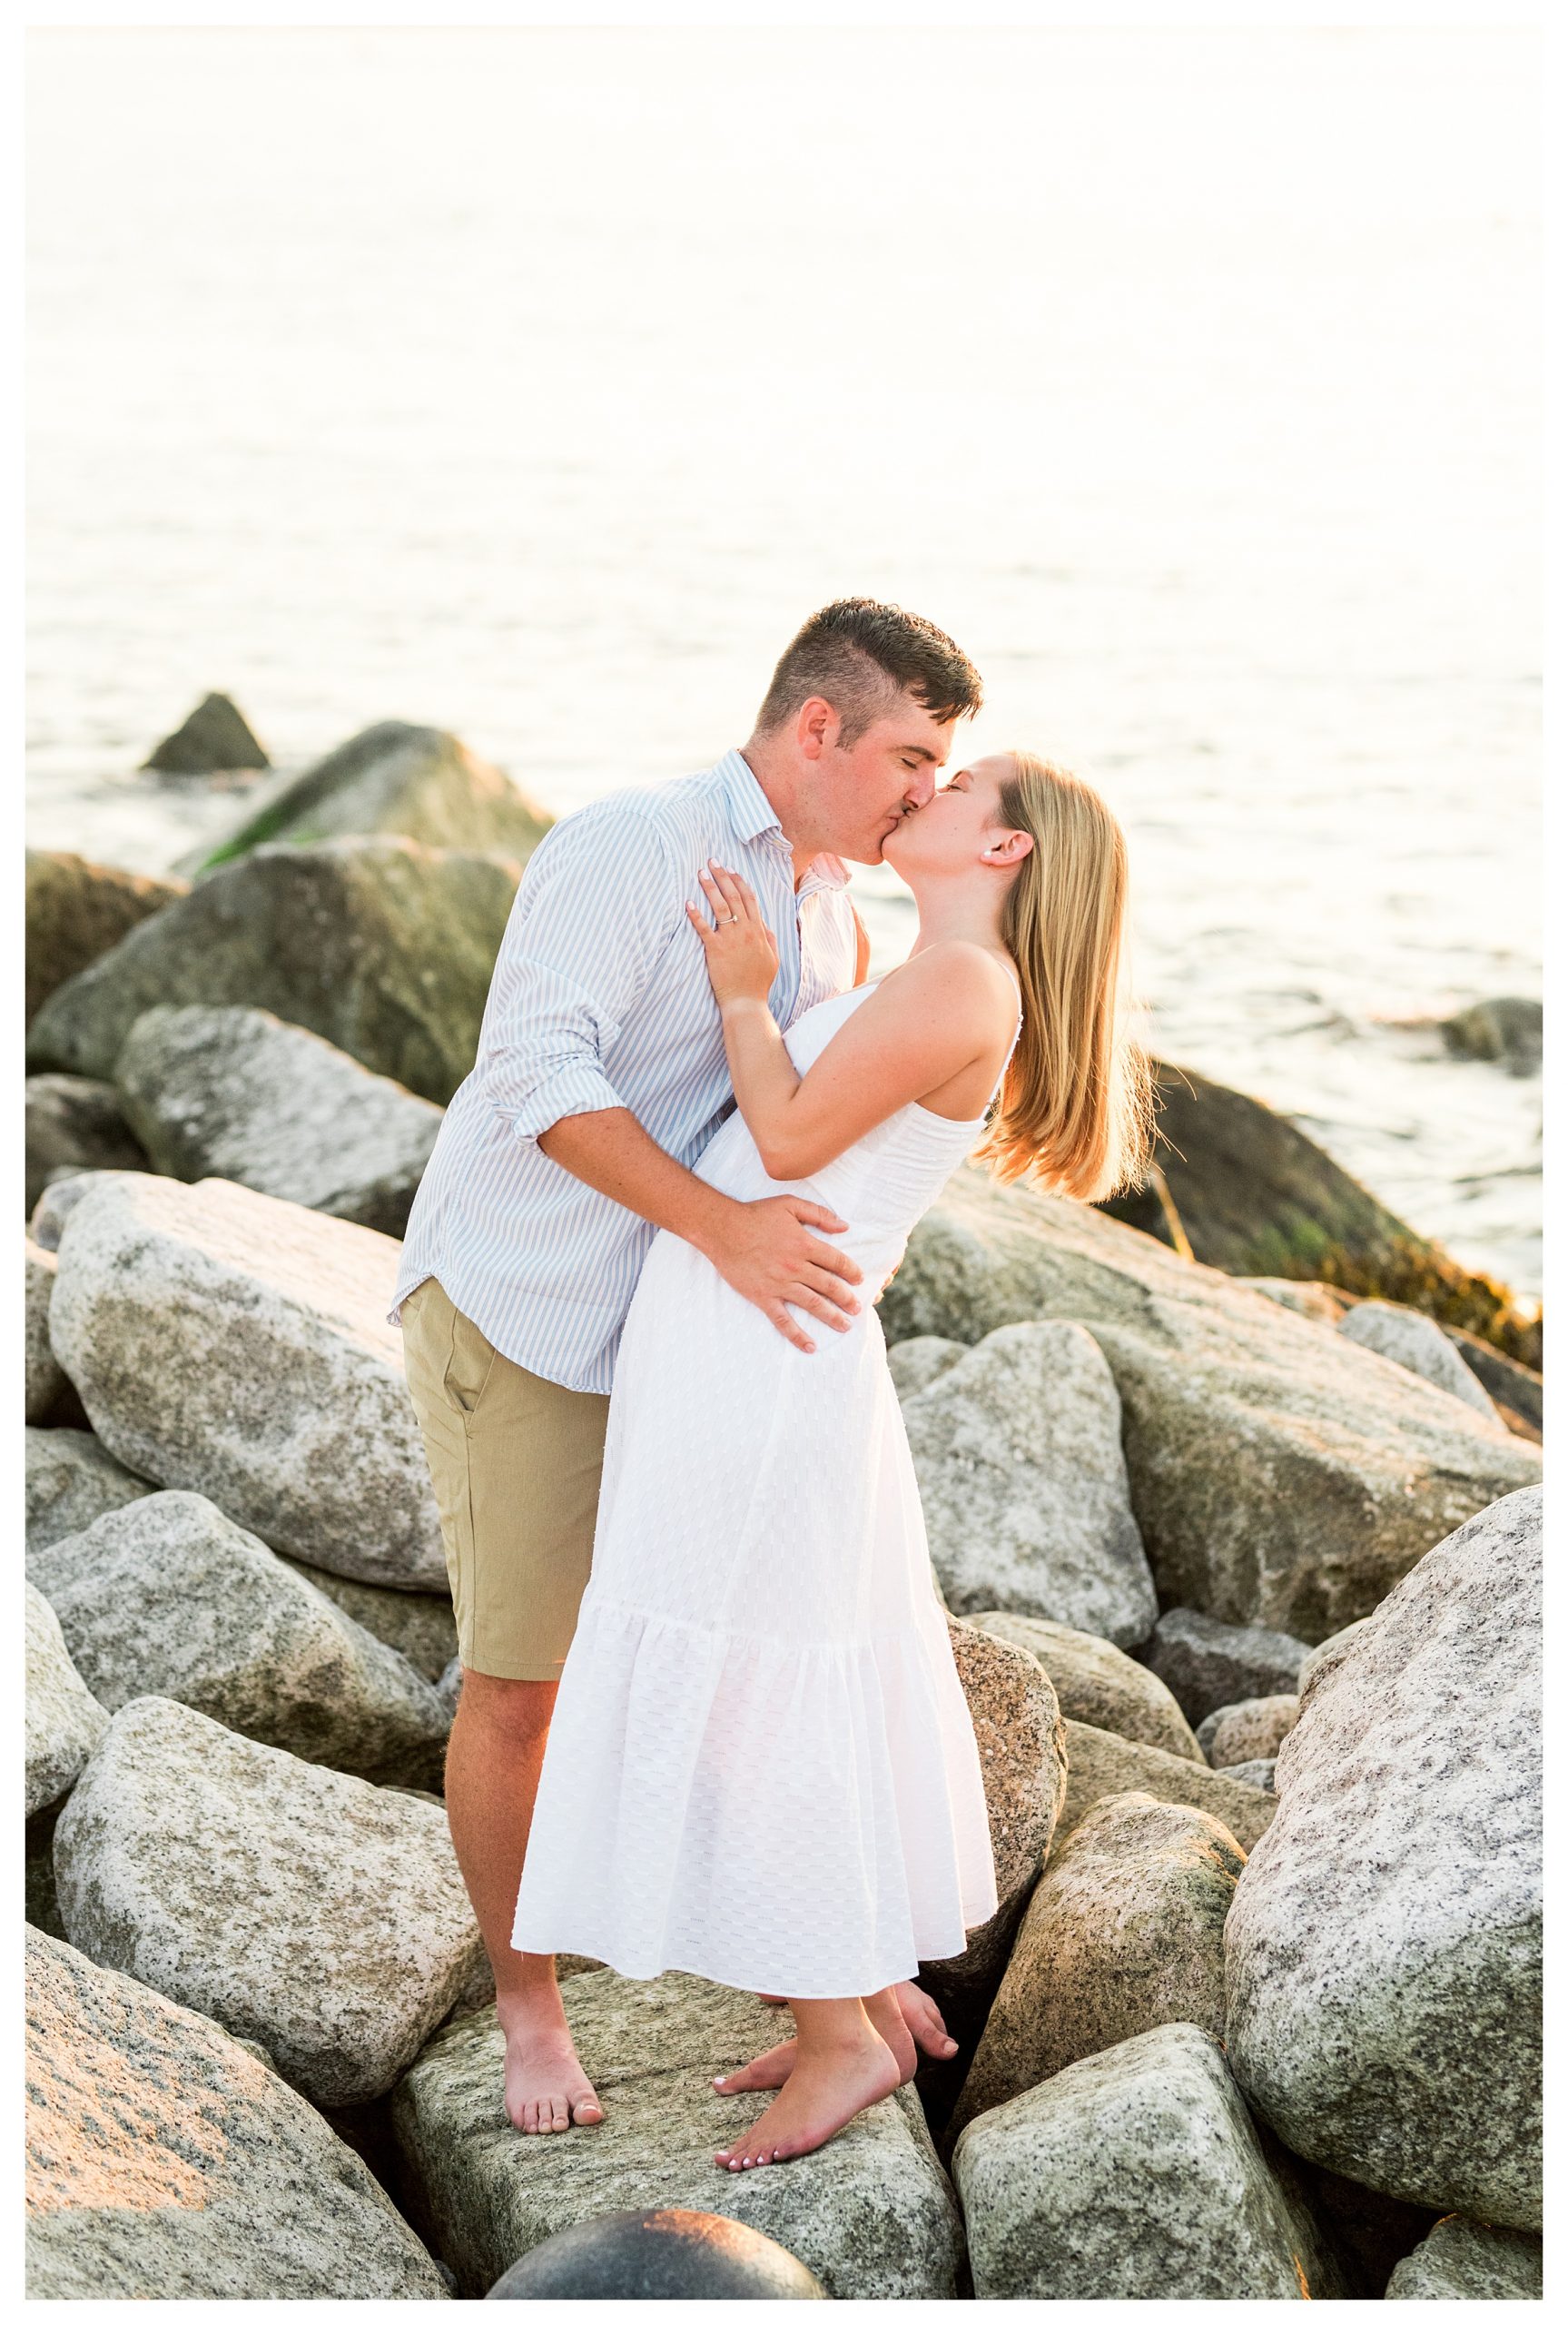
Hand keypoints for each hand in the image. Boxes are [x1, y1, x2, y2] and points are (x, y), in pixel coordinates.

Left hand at [686, 862, 777, 1007]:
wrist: (746, 1002)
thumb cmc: (758, 982)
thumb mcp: (772, 958)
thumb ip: (769, 938)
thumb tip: (765, 924)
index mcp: (759, 931)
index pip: (750, 899)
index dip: (740, 881)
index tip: (731, 870)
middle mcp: (746, 931)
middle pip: (734, 896)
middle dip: (723, 876)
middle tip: (713, 862)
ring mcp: (731, 939)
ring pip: (720, 907)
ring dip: (710, 887)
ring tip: (701, 873)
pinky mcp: (716, 950)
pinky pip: (704, 928)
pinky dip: (696, 914)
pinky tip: (688, 902)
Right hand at [700, 1194, 863, 1353]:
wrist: (722, 1229)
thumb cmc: (756, 1215)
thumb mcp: (790, 1204)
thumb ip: (819, 1214)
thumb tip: (844, 1227)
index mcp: (804, 1244)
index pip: (836, 1261)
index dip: (850, 1271)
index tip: (859, 1279)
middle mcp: (795, 1267)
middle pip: (828, 1286)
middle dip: (846, 1298)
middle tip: (857, 1308)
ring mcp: (779, 1284)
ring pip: (812, 1304)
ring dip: (831, 1316)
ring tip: (845, 1326)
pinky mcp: (763, 1297)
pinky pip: (783, 1320)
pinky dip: (797, 1335)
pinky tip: (810, 1346)